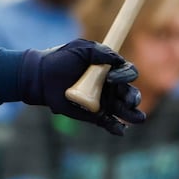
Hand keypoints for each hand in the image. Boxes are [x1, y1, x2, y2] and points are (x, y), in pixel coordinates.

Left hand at [19, 39, 145, 135]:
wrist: (41, 77)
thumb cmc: (60, 60)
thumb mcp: (80, 49)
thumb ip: (99, 52)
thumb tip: (118, 60)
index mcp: (109, 69)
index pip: (128, 72)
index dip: (125, 75)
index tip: (109, 77)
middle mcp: (110, 86)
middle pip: (130, 93)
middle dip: (133, 97)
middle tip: (128, 100)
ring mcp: (104, 102)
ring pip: (125, 110)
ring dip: (133, 114)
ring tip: (138, 118)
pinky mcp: (95, 116)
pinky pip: (110, 123)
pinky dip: (117, 127)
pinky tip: (120, 129)